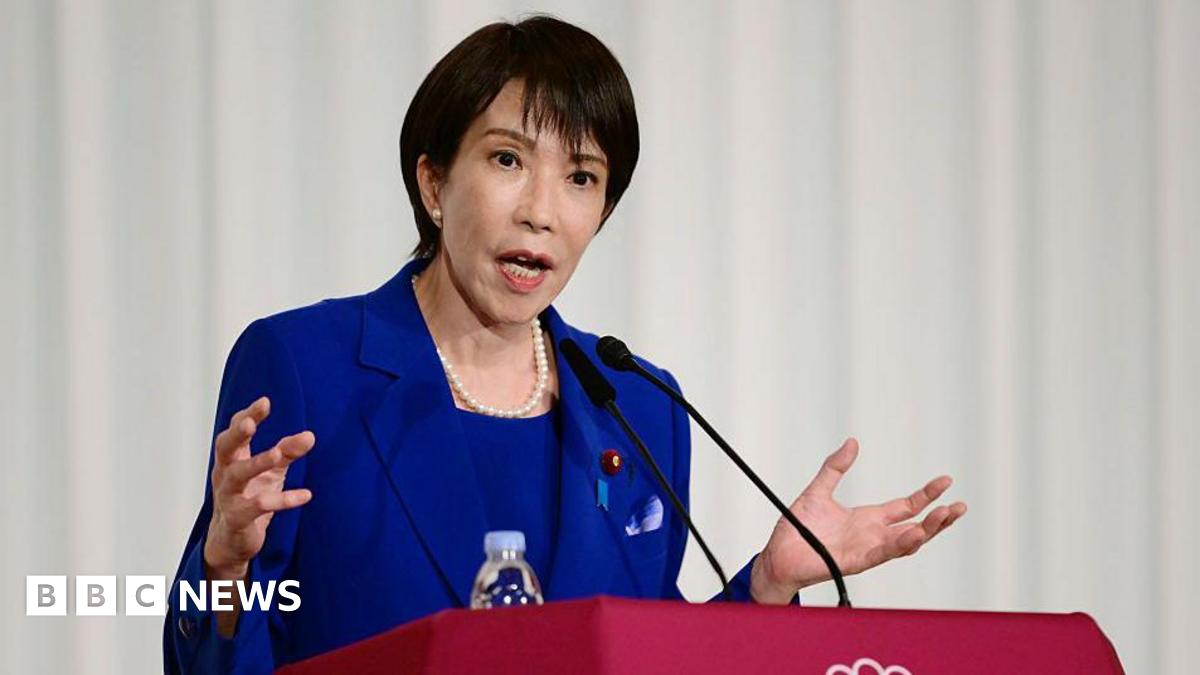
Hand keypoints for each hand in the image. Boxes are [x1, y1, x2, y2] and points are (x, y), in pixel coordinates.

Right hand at [203, 396, 314, 579]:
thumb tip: (310, 435)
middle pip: (225, 448)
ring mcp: (229, 497)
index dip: (247, 415)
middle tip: (251, 422)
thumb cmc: (248, 498)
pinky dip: (282, 500)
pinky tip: (305, 495)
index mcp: (232, 459)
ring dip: (257, 463)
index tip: (265, 401)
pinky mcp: (238, 519)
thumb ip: (287, 452)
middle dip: (237, 433)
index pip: (235, 432)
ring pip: (237, 476)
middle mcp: (225, 475)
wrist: (230, 541)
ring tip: (277, 454)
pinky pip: (258, 507)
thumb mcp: (271, 472)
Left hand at [750, 437, 965, 603]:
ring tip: (946, 516)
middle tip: (960, 506)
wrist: (778, 554)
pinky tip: (914, 534)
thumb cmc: (797, 529)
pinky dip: (899, 544)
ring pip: (906, 542)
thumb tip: (852, 442)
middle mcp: (873, 535)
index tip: (946, 481)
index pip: (906, 506)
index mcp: (868, 519)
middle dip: (939, 518)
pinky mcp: (854, 562)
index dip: (926, 495)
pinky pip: (882, 554)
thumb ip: (835, 468)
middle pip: (915, 527)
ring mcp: (867, 550)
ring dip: (927, 531)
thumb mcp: (819, 490)